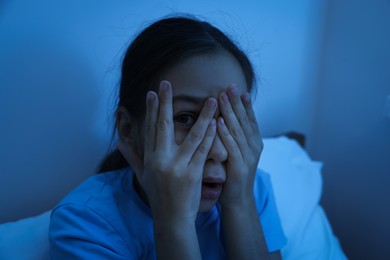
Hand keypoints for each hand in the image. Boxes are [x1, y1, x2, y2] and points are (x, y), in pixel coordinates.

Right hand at [118, 80, 216, 222]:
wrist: (171, 219)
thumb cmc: (158, 196)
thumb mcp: (142, 176)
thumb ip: (132, 157)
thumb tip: (120, 142)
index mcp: (150, 158)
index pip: (150, 128)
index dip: (151, 109)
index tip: (153, 92)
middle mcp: (161, 159)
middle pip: (163, 126)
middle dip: (165, 103)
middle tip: (168, 83)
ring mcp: (177, 166)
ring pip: (191, 135)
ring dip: (202, 115)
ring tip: (211, 100)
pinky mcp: (192, 173)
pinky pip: (202, 150)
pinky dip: (210, 135)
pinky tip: (216, 122)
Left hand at [217, 84, 262, 207]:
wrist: (238, 200)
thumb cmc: (234, 174)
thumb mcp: (238, 152)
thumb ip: (235, 137)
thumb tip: (227, 118)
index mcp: (254, 143)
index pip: (249, 119)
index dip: (244, 104)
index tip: (238, 88)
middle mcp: (254, 147)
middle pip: (244, 121)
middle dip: (237, 102)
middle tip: (230, 85)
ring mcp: (248, 157)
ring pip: (238, 130)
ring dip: (230, 113)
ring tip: (223, 97)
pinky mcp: (240, 167)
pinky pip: (232, 147)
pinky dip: (226, 134)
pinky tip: (219, 122)